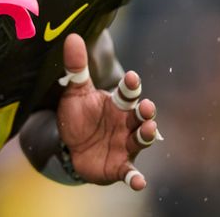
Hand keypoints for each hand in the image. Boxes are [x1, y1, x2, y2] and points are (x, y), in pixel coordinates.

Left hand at [57, 33, 159, 190]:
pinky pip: (130, 173)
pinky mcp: (120, 166)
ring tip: (149, 130)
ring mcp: (125, 145)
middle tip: (146, 107)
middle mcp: (126, 123)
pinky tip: (139, 182)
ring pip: (141, 140)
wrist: (70, 147)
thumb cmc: (78, 116)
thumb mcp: (74, 92)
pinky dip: (135, 178)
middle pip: (141, 115)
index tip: (130, 77)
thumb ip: (76, 68)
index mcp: (117, 103)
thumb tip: (72, 37)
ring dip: (147, 136)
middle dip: (146, 111)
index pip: (128, 92)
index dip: (130, 85)